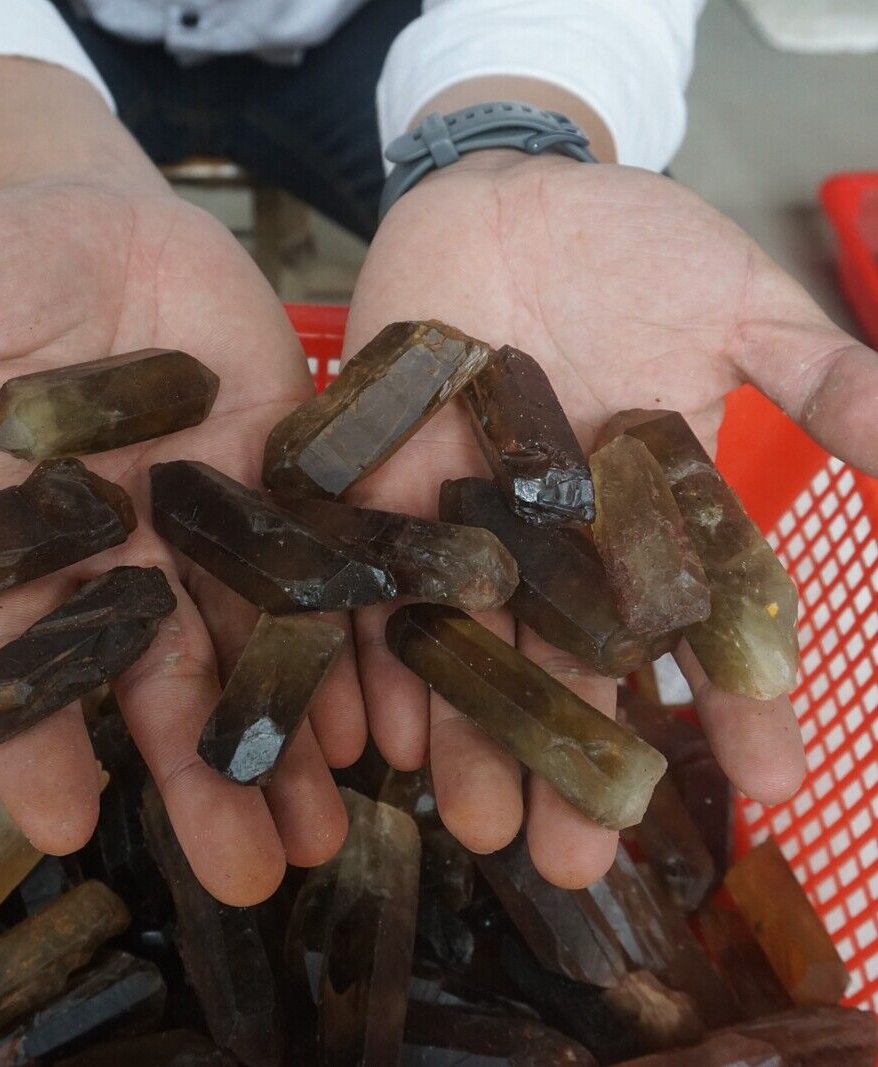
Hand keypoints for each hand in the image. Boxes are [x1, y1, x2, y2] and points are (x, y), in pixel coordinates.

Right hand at [0, 174, 363, 905]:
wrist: (92, 207)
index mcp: (31, 539)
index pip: (34, 657)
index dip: (41, 739)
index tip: (63, 826)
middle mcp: (128, 548)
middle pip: (164, 674)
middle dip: (203, 773)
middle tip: (250, 874)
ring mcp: (213, 515)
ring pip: (255, 638)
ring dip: (292, 734)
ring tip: (330, 826)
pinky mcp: (286, 470)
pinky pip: (323, 559)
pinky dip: (350, 631)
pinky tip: (379, 712)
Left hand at [345, 150, 876, 886]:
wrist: (504, 192)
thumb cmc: (629, 243)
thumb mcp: (743, 306)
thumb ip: (827, 380)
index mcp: (646, 514)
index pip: (700, 624)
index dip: (737, 703)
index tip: (770, 784)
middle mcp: (555, 540)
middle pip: (568, 663)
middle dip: (572, 759)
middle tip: (571, 862)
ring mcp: (465, 521)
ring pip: (471, 644)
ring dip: (474, 734)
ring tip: (478, 826)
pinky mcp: (383, 488)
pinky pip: (378, 581)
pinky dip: (378, 650)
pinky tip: (388, 728)